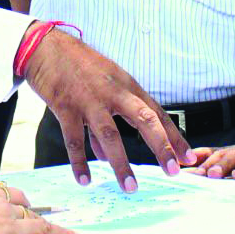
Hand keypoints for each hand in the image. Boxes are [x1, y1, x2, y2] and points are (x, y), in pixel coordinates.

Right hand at [24, 30, 193, 190]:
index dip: (174, 136)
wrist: (46, 47)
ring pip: (110, 135)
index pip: (157, 113)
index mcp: (126, 86)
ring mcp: (89, 100)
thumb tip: (104, 155)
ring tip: (130, 187)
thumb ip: (106, 122)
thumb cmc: (77, 66)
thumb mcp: (101, 86)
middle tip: (173, 170)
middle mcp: (113, 92)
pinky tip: (85, 179)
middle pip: (144, 120)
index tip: (188, 157)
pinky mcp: (66, 106)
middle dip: (161, 146)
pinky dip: (80, 162)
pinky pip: (74, 140)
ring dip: (122, 163)